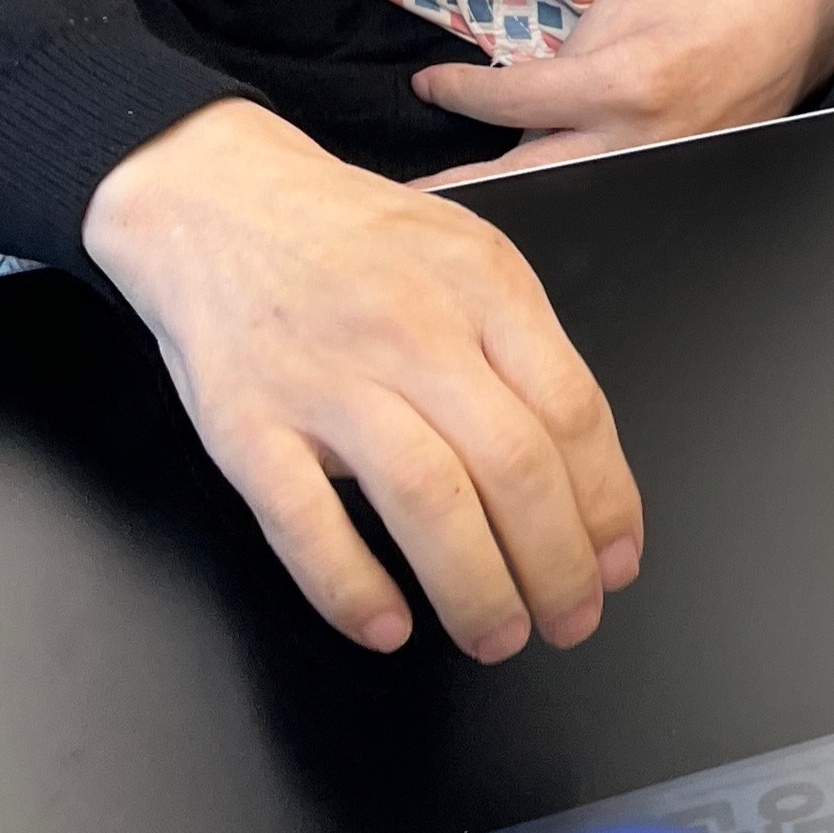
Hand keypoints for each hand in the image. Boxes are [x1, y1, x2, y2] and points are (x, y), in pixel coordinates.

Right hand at [84, 99, 642, 658]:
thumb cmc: (356, 240)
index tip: (618, 562)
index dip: (605, 501)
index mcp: (484, 285)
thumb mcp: (467, 254)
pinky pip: (303, 519)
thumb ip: (524, 346)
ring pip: (425, 498)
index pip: (570, 409)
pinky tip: (389, 624)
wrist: (215, 196)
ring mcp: (325, 378)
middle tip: (572, 619)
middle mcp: (412, 329)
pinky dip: (350, 584)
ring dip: (474, 585)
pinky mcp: (244, 423)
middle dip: (556, 561)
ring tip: (500, 635)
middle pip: (511, 463)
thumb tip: (586, 470)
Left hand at [413, 0, 833, 176]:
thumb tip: (519, 102)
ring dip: (512, 199)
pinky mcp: (681, 181)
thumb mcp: (623, 7)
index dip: (461, 92)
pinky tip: (531, 199)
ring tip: (451, 212)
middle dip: (462, 192)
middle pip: (526, 177)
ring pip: (565, 195)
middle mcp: (637, 141)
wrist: (800, 13)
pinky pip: (608, 193)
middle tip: (400, 208)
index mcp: (619, 84)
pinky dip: (567, 194)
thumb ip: (565, 60)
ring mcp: (661, 170)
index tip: (427, 85)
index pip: (514, 98)